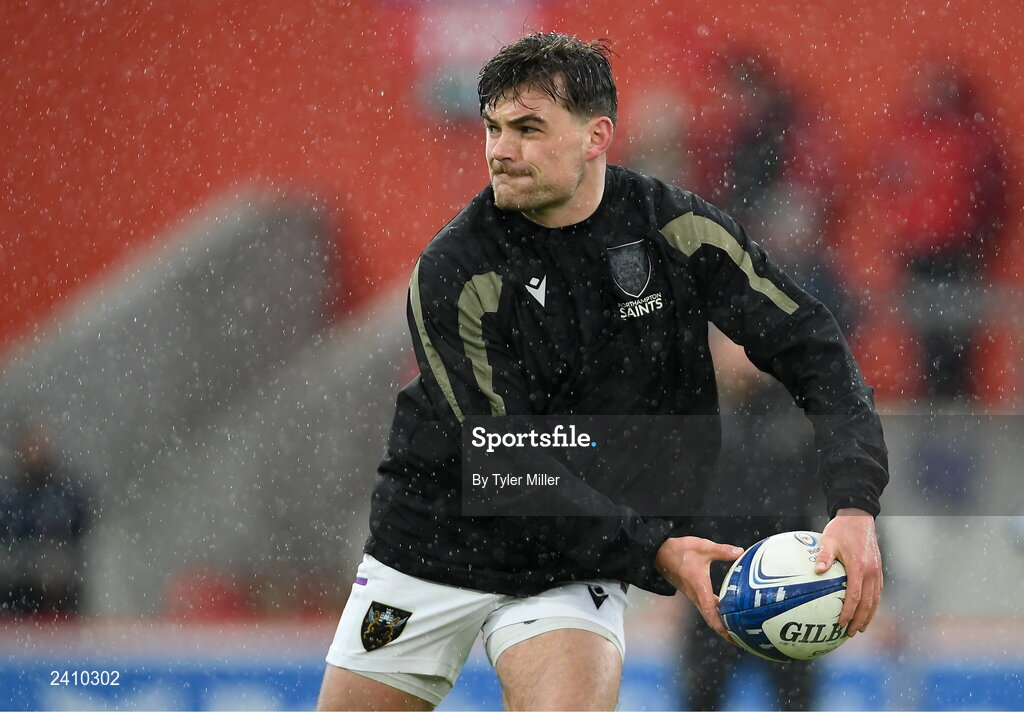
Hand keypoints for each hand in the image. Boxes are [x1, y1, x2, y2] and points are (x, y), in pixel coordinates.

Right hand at [655, 536, 743, 641]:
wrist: (660, 554)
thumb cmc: (679, 551)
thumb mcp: (702, 547)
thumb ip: (722, 550)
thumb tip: (740, 552)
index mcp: (699, 587)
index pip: (710, 611)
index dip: (721, 624)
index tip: (732, 636)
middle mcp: (696, 595)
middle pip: (711, 619)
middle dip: (725, 631)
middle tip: (742, 639)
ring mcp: (695, 596)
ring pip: (709, 615)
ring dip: (721, 623)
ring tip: (738, 630)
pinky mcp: (695, 593)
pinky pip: (707, 608)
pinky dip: (717, 614)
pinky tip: (728, 612)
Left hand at [815, 507, 882, 636]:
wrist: (859, 516)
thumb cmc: (841, 528)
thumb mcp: (828, 540)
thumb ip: (824, 556)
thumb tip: (817, 571)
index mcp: (859, 567)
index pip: (855, 595)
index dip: (849, 612)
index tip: (841, 624)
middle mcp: (872, 572)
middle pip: (868, 603)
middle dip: (860, 620)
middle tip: (849, 633)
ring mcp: (877, 571)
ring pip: (875, 599)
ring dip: (868, 616)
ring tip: (859, 629)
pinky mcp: (878, 569)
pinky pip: (877, 592)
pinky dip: (872, 604)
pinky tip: (866, 611)